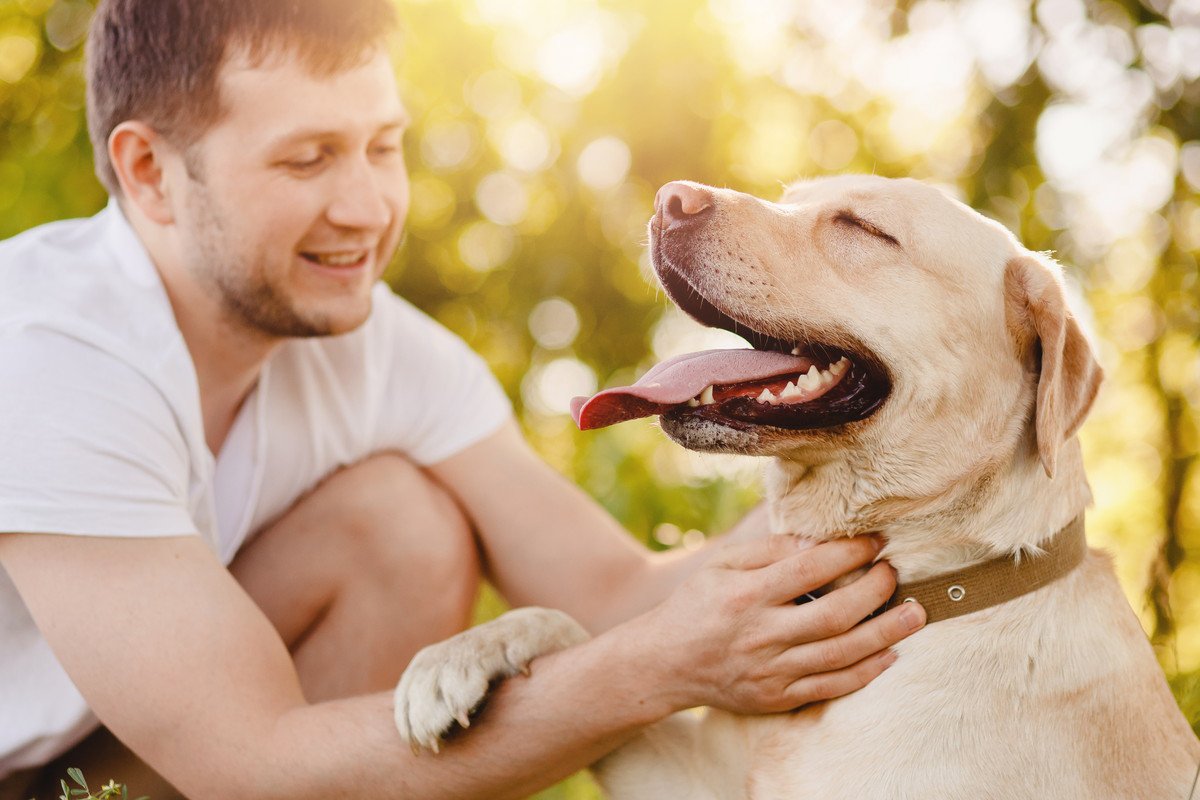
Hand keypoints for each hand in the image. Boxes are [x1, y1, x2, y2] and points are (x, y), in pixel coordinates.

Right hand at [630, 534, 924, 713]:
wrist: (666, 662)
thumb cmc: (698, 604)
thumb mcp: (722, 565)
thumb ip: (769, 550)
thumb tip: (819, 540)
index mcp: (746, 595)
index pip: (808, 569)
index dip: (848, 553)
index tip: (874, 541)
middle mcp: (761, 635)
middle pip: (833, 615)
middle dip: (875, 591)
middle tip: (895, 573)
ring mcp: (770, 671)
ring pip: (840, 655)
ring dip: (885, 634)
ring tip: (915, 613)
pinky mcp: (777, 697)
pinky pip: (831, 687)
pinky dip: (866, 672)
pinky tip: (889, 654)